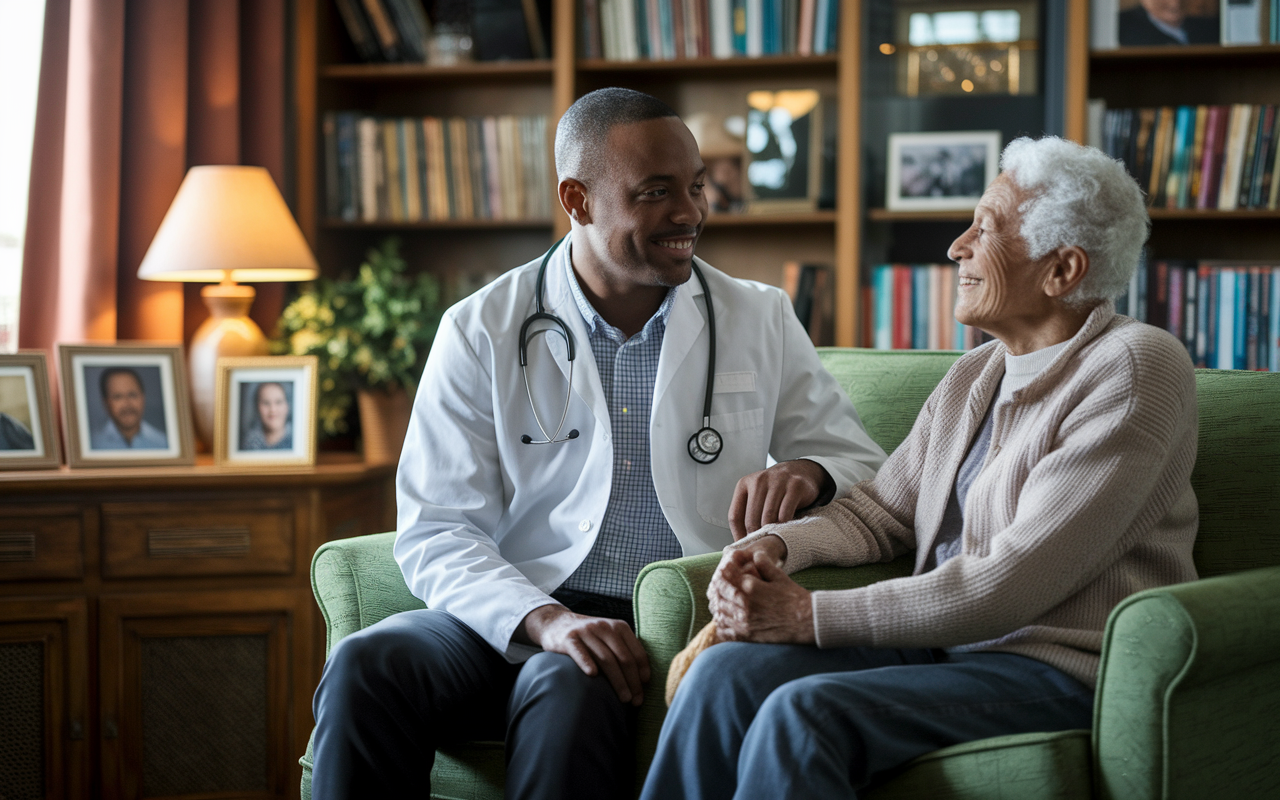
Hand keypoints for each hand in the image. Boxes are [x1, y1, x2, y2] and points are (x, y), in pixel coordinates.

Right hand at [517, 605, 650, 705]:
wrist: (557, 623)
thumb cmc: (589, 637)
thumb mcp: (609, 637)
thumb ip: (624, 651)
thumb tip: (644, 680)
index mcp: (619, 627)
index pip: (636, 651)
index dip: (642, 671)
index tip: (645, 688)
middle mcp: (604, 627)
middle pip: (623, 658)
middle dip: (632, 681)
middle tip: (636, 701)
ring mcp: (586, 632)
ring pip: (605, 658)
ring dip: (617, 681)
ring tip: (624, 698)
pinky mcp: (569, 638)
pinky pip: (579, 651)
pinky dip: (586, 662)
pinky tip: (592, 675)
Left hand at [709, 549, 814, 643]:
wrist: (807, 621)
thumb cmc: (795, 598)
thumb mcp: (780, 576)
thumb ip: (764, 564)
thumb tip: (755, 554)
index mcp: (750, 588)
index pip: (725, 577)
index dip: (722, 571)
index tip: (723, 570)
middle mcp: (744, 605)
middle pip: (719, 594)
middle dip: (716, 588)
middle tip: (717, 585)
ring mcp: (744, 622)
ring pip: (719, 612)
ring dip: (717, 605)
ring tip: (719, 601)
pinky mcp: (747, 635)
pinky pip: (725, 631)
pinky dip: (720, 624)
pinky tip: (724, 619)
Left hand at [728, 459, 832, 539]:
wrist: (800, 471)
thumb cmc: (774, 490)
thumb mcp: (756, 496)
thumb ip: (747, 513)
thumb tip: (739, 542)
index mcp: (744, 484)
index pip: (735, 516)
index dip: (738, 535)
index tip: (745, 546)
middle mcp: (759, 481)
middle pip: (751, 519)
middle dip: (756, 535)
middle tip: (762, 546)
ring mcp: (778, 481)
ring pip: (768, 517)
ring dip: (770, 531)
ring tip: (773, 539)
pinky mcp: (795, 486)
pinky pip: (785, 513)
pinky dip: (784, 524)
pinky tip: (785, 528)